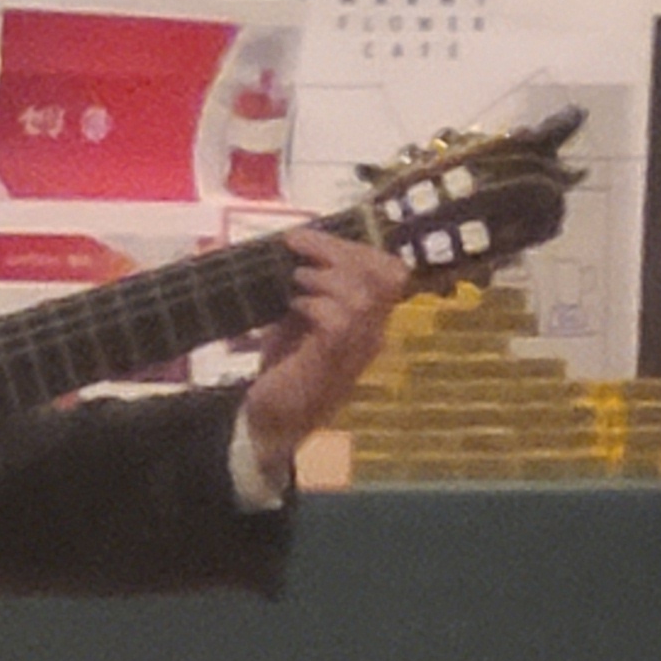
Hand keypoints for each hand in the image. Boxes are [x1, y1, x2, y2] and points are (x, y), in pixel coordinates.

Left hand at [236, 229, 414, 484]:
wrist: (271, 423)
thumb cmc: (287, 367)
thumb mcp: (301, 317)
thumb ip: (311, 286)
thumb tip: (298, 245)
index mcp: (370, 319)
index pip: (390, 271)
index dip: (355, 245)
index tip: (309, 237)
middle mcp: (373, 334)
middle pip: (384, 276)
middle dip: (337, 249)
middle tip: (296, 245)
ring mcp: (356, 351)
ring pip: (361, 296)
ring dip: (323, 276)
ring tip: (294, 279)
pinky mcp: (330, 364)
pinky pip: (338, 321)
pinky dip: (313, 304)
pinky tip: (294, 307)